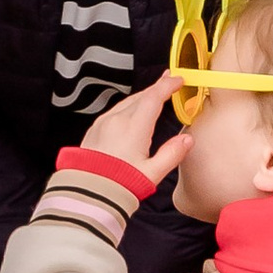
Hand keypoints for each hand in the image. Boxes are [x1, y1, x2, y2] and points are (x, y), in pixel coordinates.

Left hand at [70, 71, 190, 186]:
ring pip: (125, 103)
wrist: (86, 193)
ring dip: (141, 97)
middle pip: (140, 97)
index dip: (167, 85)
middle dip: (156, 88)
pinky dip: (127, 107)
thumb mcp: (152, 173)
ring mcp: (102, 124)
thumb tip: (187, 139)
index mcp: (133, 127)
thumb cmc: (119, 185)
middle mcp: (116, 120)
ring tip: (153, 96)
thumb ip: (171, 154)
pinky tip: (131, 113)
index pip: (153, 97)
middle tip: (169, 82)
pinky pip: (114, 112)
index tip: (178, 79)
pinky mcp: (93, 131)